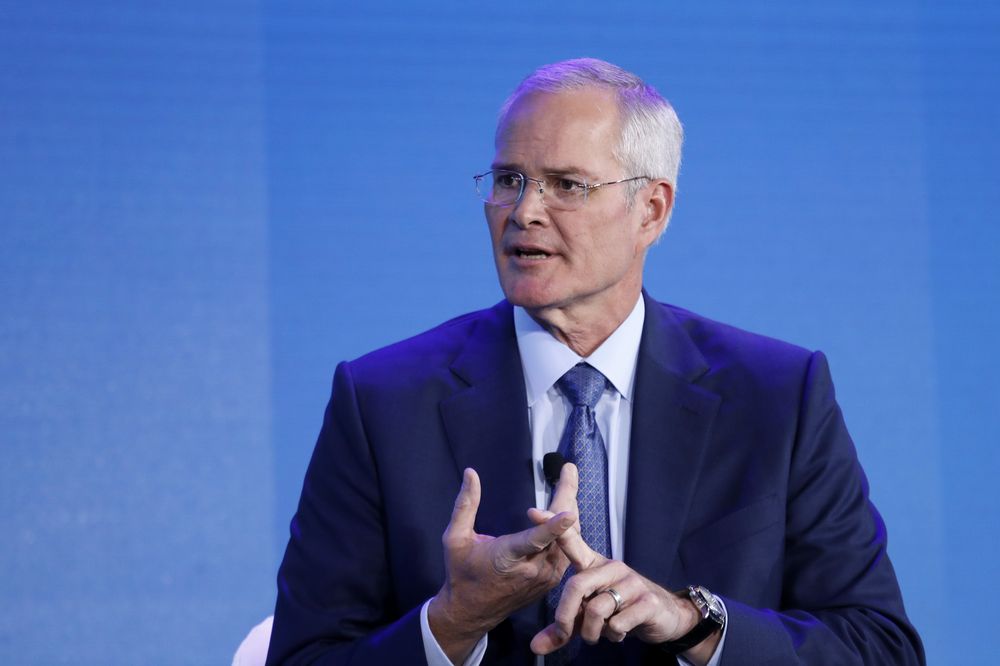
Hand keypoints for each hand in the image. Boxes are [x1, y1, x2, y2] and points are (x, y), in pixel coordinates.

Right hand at [427, 468, 576, 663]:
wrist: (471, 612)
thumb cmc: (461, 572)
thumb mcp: (454, 538)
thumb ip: (465, 505)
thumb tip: (471, 473)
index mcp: (507, 558)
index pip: (535, 540)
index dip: (553, 527)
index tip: (569, 512)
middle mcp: (533, 569)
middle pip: (559, 532)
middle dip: (566, 497)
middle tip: (569, 470)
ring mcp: (545, 577)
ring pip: (568, 539)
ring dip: (569, 509)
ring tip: (568, 482)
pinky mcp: (551, 580)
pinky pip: (566, 550)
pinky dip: (567, 528)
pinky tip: (567, 508)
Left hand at [527, 467, 718, 664]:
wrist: (665, 616)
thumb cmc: (619, 611)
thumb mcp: (588, 617)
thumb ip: (562, 629)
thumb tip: (534, 647)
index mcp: (594, 565)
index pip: (572, 542)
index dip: (554, 526)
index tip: (532, 512)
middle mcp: (612, 567)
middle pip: (577, 586)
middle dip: (565, 617)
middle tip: (565, 634)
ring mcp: (631, 582)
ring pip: (596, 610)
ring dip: (592, 632)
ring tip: (601, 633)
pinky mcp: (647, 601)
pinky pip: (617, 624)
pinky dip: (613, 636)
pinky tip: (620, 632)